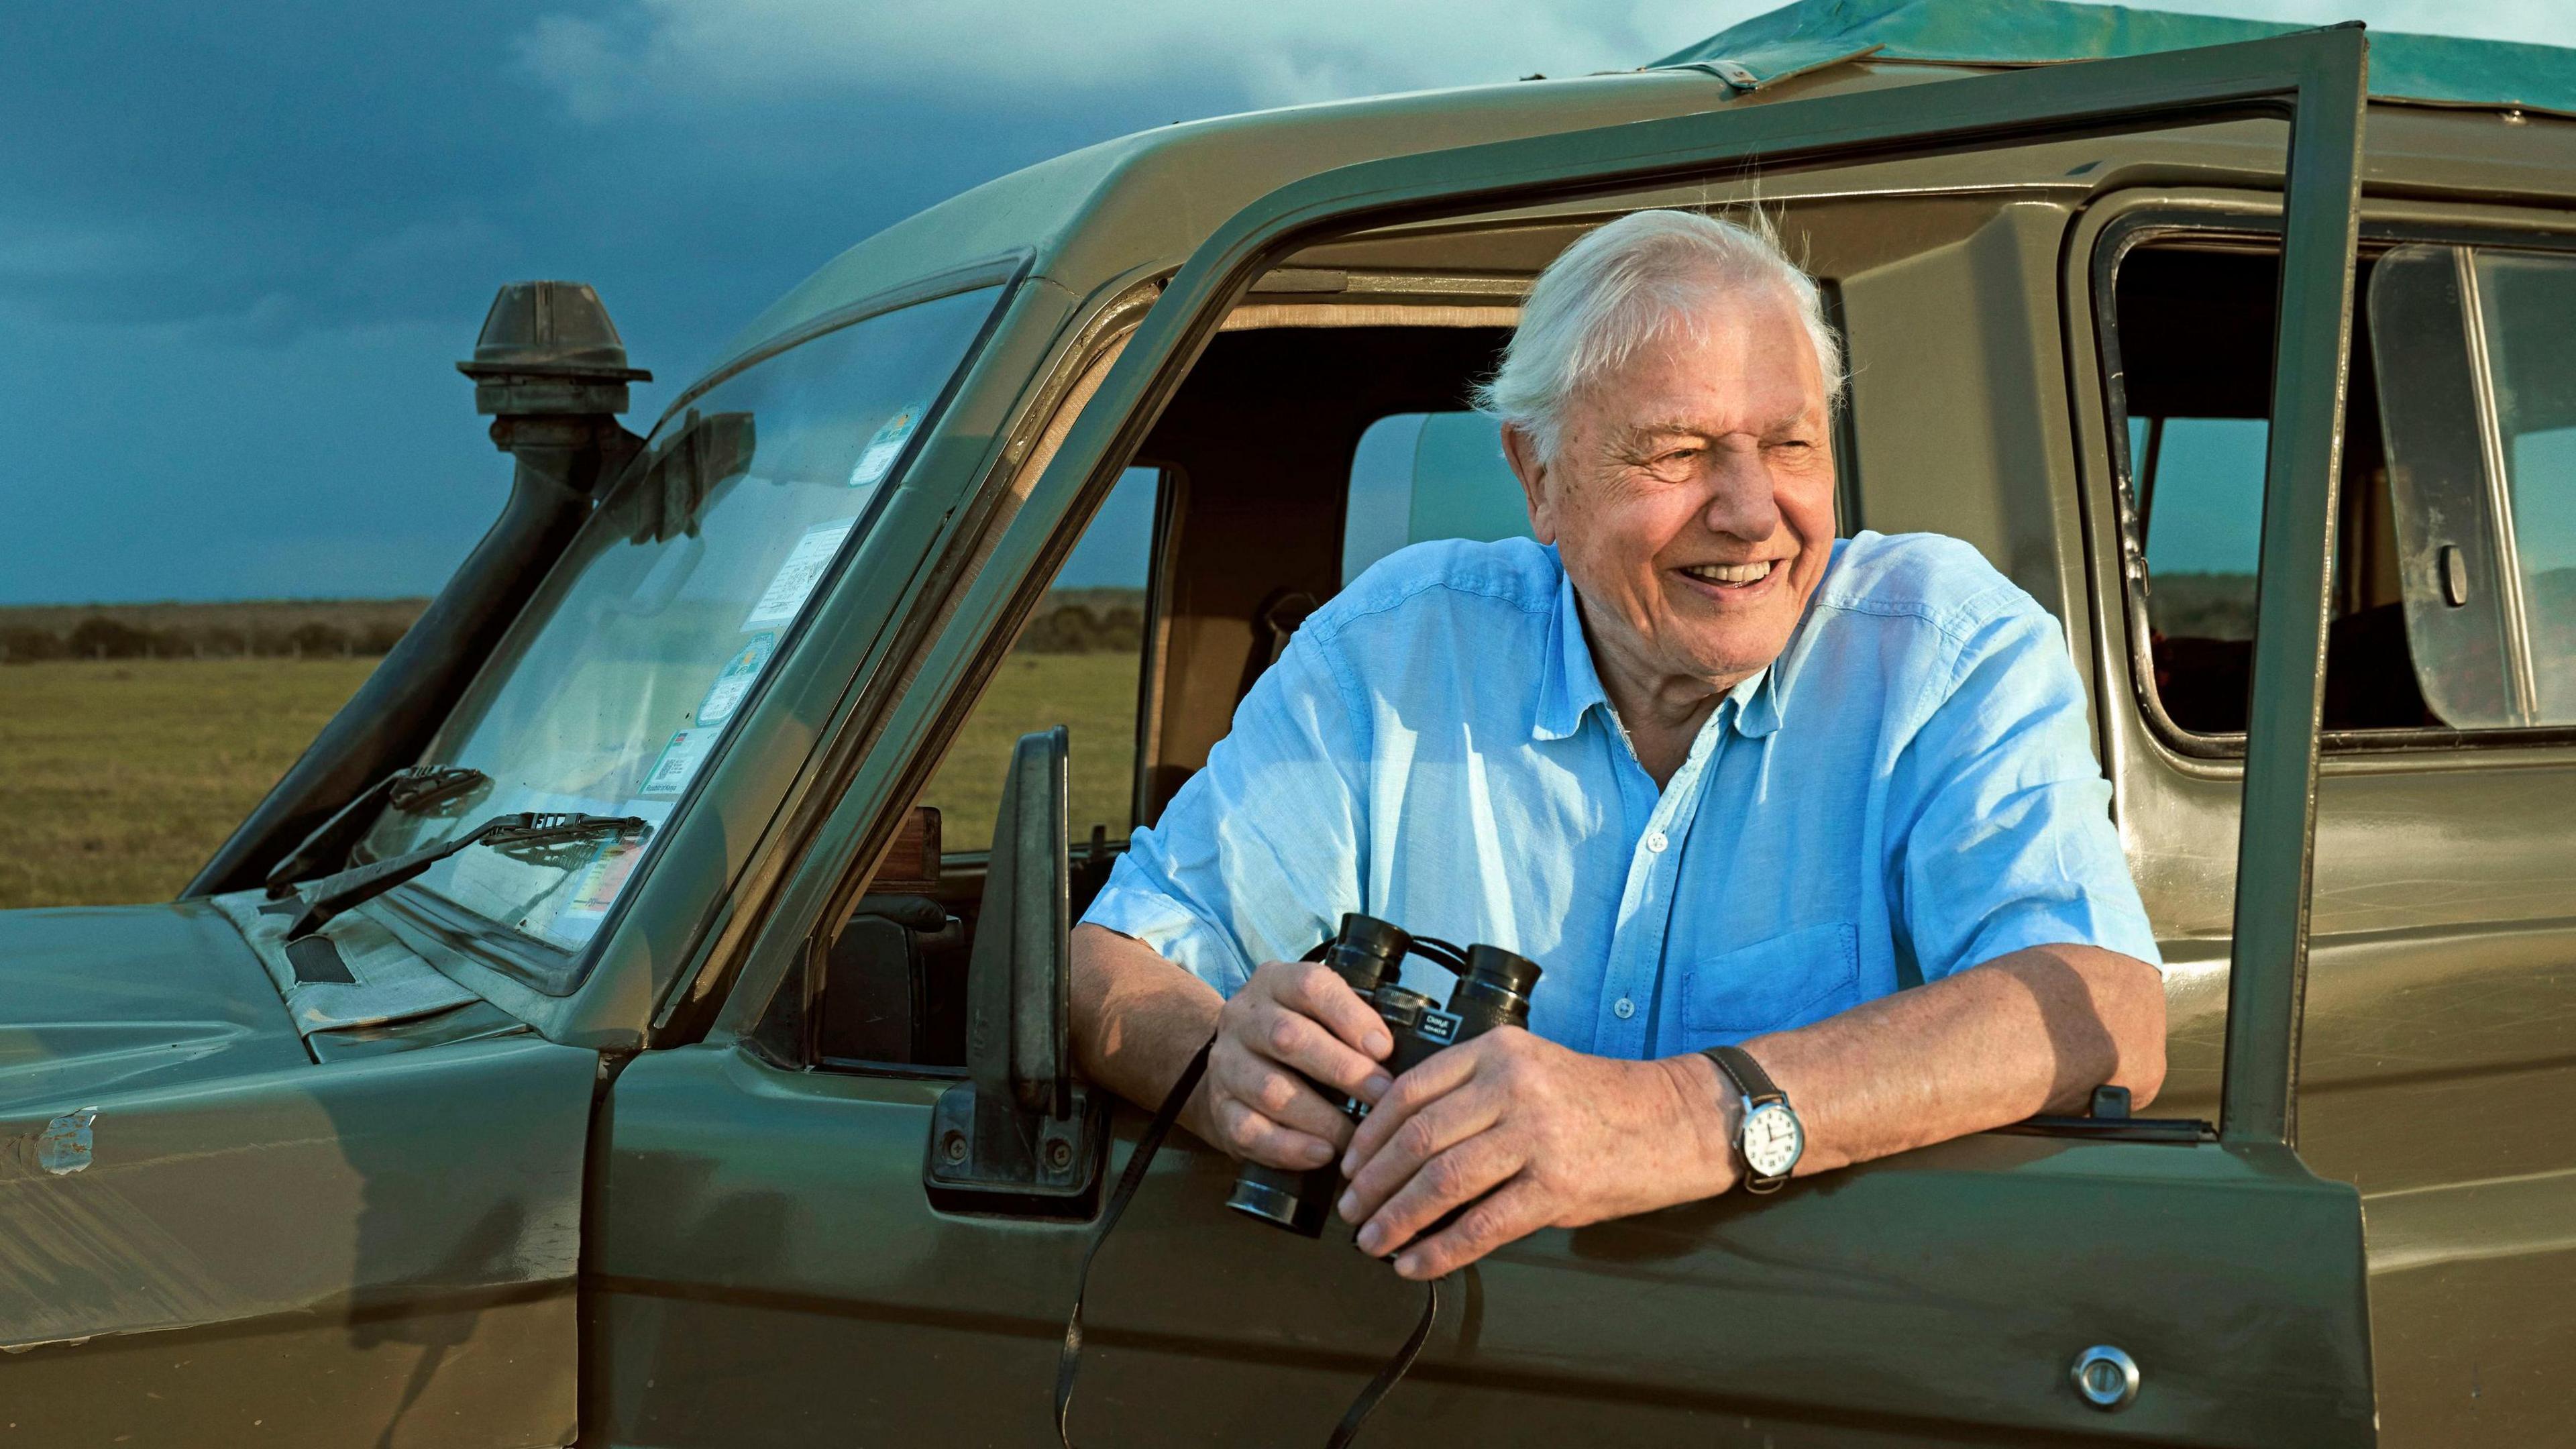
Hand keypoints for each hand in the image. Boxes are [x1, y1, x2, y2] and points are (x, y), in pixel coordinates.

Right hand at [1192, 960, 1396, 1170]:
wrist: (1232, 1066)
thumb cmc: (1295, 1038)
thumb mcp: (1317, 1011)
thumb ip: (1352, 1021)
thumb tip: (1405, 1054)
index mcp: (1275, 983)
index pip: (1310, 986)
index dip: (1350, 1017)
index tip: (1384, 1048)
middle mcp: (1244, 1018)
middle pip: (1289, 1038)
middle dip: (1343, 1070)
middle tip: (1383, 1096)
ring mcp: (1226, 1065)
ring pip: (1270, 1090)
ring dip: (1321, 1117)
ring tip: (1358, 1136)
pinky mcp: (1219, 1109)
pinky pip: (1250, 1131)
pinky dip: (1290, 1147)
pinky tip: (1322, 1154)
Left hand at [1336, 1031, 1736, 1278]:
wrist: (1676, 1120)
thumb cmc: (1598, 1100)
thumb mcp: (1530, 1071)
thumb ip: (1471, 1096)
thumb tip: (1400, 1148)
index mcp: (1498, 1052)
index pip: (1409, 1092)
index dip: (1368, 1136)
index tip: (1349, 1164)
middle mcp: (1512, 1088)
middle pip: (1417, 1140)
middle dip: (1373, 1183)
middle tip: (1352, 1211)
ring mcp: (1536, 1137)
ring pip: (1440, 1182)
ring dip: (1397, 1219)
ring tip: (1374, 1242)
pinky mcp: (1557, 1187)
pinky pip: (1482, 1226)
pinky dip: (1440, 1251)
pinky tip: (1417, 1265)